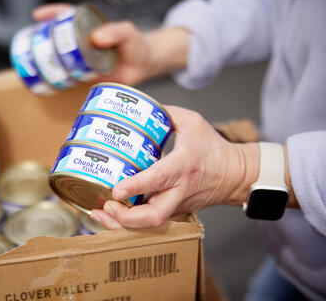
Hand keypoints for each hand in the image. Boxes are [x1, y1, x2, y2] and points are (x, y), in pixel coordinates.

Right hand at [32, 4, 188, 84]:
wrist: (144, 67)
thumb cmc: (136, 45)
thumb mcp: (128, 33)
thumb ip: (116, 31)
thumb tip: (97, 37)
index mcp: (91, 27)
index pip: (68, 16)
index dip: (52, 14)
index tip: (38, 16)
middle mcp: (83, 42)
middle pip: (57, 38)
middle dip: (41, 40)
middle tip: (31, 46)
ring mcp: (83, 59)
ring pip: (60, 58)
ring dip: (46, 61)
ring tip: (33, 65)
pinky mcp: (86, 75)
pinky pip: (68, 75)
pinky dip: (57, 78)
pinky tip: (48, 82)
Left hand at [90, 106, 260, 228]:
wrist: (235, 175)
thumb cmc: (213, 148)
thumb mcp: (192, 122)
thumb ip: (165, 114)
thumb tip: (137, 109)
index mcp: (183, 165)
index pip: (159, 179)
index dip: (135, 186)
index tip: (116, 190)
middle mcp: (179, 190)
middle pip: (153, 216)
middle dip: (126, 218)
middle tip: (105, 206)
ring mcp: (177, 205)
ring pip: (149, 224)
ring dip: (122, 224)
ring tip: (99, 214)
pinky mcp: (174, 211)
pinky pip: (150, 221)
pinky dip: (129, 222)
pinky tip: (110, 215)